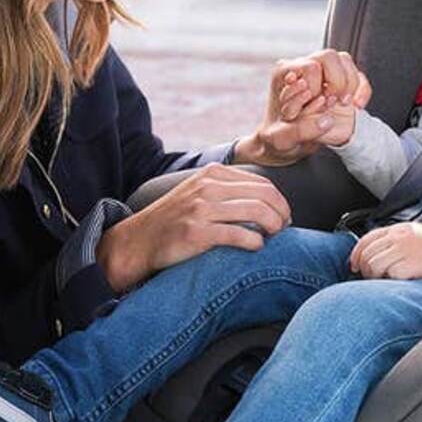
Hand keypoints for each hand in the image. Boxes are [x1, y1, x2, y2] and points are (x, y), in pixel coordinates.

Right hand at [95, 163, 290, 290]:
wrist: (137, 241)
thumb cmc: (175, 220)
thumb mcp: (199, 193)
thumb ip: (227, 190)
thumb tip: (267, 201)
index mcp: (213, 174)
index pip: (262, 183)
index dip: (279, 202)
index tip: (283, 217)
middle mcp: (208, 187)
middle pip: (265, 195)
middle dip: (282, 213)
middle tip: (284, 229)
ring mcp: (202, 208)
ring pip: (257, 212)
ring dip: (274, 227)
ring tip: (273, 238)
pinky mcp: (197, 232)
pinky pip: (240, 235)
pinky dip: (255, 242)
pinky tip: (256, 247)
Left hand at [235, 49, 371, 165]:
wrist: (292, 146)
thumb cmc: (281, 139)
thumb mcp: (282, 140)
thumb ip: (300, 131)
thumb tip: (327, 120)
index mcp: (284, 75)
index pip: (309, 66)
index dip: (317, 88)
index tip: (312, 107)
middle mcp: (304, 69)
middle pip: (329, 57)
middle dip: (336, 82)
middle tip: (331, 103)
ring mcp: (323, 75)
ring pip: (344, 61)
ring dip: (349, 84)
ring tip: (342, 104)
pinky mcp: (339, 84)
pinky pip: (358, 76)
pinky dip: (362, 90)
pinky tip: (356, 106)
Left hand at [349, 222, 421, 279]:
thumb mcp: (410, 234)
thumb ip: (391, 240)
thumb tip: (368, 255)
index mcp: (397, 229)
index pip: (367, 239)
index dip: (356, 254)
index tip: (354, 264)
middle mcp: (398, 238)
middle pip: (368, 254)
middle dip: (364, 267)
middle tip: (370, 276)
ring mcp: (404, 251)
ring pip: (374, 265)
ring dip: (375, 275)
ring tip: (384, 278)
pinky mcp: (411, 266)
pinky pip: (390, 275)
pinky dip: (391, 279)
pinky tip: (398, 279)